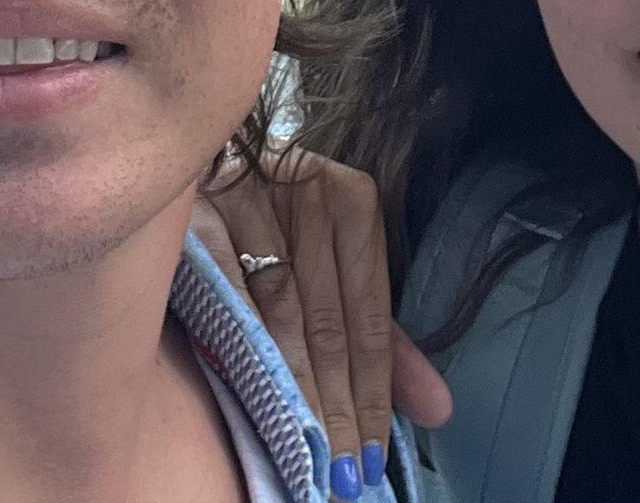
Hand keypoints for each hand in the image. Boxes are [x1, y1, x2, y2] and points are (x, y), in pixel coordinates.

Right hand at [195, 148, 453, 496]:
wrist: (202, 166)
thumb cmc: (278, 226)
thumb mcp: (337, 271)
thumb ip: (383, 340)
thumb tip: (439, 409)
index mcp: (354, 202)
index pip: (370, 317)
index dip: (374, 394)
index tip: (374, 459)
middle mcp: (310, 190)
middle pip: (328, 322)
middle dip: (337, 406)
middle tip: (343, 474)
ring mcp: (253, 197)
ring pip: (282, 314)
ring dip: (296, 390)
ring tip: (309, 454)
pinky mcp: (200, 214)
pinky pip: (226, 295)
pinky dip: (243, 349)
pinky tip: (256, 395)